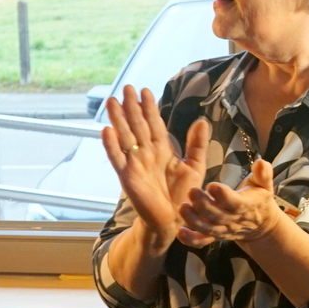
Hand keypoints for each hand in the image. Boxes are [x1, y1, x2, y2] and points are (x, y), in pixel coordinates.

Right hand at [102, 86, 208, 246]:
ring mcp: (135, 164)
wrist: (175, 220)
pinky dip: (111, 146)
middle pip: (137, 126)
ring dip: (118, 120)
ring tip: (112, 101)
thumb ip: (197, 144)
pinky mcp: (128, 177)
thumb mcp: (195, 166)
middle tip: (127, 87)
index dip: (149, 108)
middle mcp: (147, 154)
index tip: (145, 90)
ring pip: (125, 137)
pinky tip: (106, 131)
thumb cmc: (184, 194)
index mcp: (162, 149)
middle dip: (132, 107)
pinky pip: (117, 159)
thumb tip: (201, 120)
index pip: (154, 123)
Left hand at [177, 158, 284, 246]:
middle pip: (218, 215)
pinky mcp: (215, 236)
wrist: (261, 225)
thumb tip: (260, 162)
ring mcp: (223, 229)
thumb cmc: (259, 199)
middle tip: (192, 191)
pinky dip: (191, 239)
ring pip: (208, 228)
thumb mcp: (264, 185)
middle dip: (204, 205)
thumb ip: (263, 174)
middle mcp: (234, 219)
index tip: (212, 185)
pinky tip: (180, 232)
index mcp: (246, 205)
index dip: (224, 196)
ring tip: (183, 208)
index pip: (235, 202)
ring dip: (194, 220)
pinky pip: (202, 240)